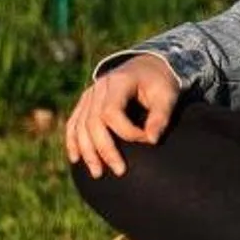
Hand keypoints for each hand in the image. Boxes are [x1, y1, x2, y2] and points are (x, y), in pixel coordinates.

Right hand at [64, 53, 180, 177]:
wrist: (147, 66)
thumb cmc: (160, 82)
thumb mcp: (167, 95)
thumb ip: (161, 116)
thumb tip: (152, 141)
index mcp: (118, 82)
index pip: (111, 112)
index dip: (127, 131)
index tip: (146, 140)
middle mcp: (99, 87)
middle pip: (93, 122)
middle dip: (104, 149)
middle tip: (120, 171)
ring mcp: (89, 95)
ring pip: (80, 126)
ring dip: (87, 151)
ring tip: (98, 173)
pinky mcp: (86, 103)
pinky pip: (74, 123)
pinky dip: (73, 141)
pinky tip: (76, 159)